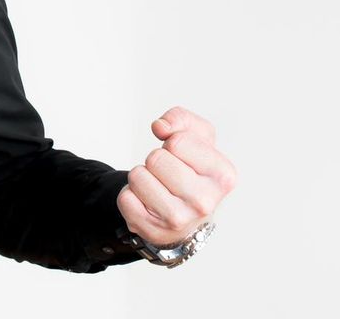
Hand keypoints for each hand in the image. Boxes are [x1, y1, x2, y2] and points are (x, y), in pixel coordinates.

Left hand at [117, 106, 236, 246]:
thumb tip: (160, 127)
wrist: (186, 217)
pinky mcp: (152, 230)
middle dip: (156, 160)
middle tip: (168, 174)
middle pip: (155, 158)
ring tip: (158, 187)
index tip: (183, 158)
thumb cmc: (192, 171)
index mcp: (223, 176)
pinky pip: (124, 197)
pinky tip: (148, 203)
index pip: (177, 141)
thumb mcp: (197, 138)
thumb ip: (180, 119)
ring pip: (137, 175)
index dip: (173, 144)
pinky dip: (130, 195)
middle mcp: (205, 202)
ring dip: (142, 177)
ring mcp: (179, 220)